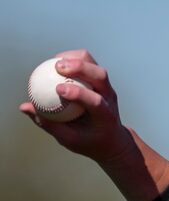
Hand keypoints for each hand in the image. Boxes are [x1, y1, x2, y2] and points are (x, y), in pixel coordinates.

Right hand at [19, 49, 132, 163]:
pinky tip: (57, 63)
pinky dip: (75, 60)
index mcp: (105, 115)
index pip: (96, 101)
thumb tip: (26, 107)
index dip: (78, 93)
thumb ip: (49, 124)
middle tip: (56, 66)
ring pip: (96, 66)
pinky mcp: (103, 82)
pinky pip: (90, 64)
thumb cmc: (89, 141)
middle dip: (80, 67)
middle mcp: (110, 98)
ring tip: (55, 61)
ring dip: (77, 59)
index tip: (58, 89)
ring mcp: (109, 88)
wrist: (112, 139)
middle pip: (100, 76)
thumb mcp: (70, 139)